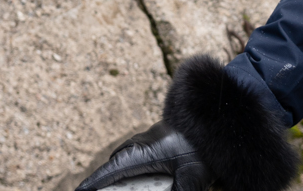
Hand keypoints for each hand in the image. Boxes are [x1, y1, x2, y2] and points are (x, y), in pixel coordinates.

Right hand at [75, 120, 212, 190]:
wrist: (213, 119)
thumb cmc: (202, 149)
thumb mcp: (192, 179)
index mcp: (142, 153)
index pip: (111, 172)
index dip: (94, 184)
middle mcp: (140, 145)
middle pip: (114, 165)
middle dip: (102, 180)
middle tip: (89, 190)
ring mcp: (147, 141)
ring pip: (123, 159)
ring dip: (114, 173)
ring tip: (106, 185)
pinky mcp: (156, 141)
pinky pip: (133, 156)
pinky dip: (126, 168)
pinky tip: (131, 176)